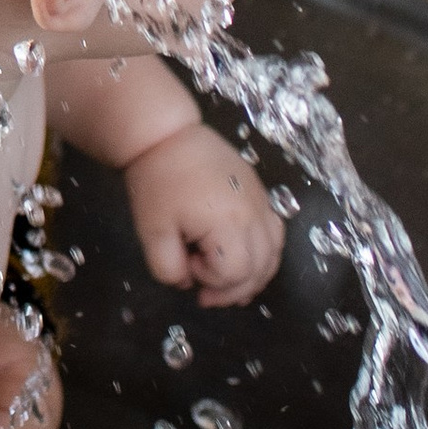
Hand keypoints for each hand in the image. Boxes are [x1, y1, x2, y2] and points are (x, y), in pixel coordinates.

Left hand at [123, 123, 283, 308]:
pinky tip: (245, 259)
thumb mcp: (152, 231)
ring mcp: (261, 202)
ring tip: (228, 283)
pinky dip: (265, 254)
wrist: (168, 136)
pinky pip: (275, 233)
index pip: (235, 273)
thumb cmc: (157, 182)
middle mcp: (253, 214)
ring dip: (254, 275)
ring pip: (274, 253)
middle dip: (233, 289)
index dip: (212, 281)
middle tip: (205, 292)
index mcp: (228, 223)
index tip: (187, 265)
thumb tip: (186, 282)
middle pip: (260, 268)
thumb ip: (168, 268)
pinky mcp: (261, 193)